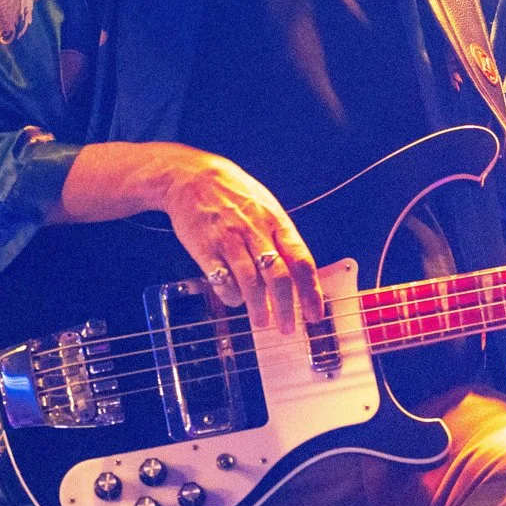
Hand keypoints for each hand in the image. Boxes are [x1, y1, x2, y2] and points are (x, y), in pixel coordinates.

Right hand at [59, 142, 321, 331]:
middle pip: (278, 276)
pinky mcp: (205, 247)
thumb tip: (299, 273)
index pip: (301, 260)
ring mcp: (229, 239)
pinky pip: (221, 277)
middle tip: (289, 329)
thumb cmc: (233, 193)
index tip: (315, 313)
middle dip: (287, 307)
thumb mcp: (265, 207)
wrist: (190, 176)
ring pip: (250, 281)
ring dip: (259, 307)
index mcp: (276, 221)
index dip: (311, 290)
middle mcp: (255, 231)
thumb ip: (281, 238)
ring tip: (263, 323)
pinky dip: (230, 295)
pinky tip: (234, 300)